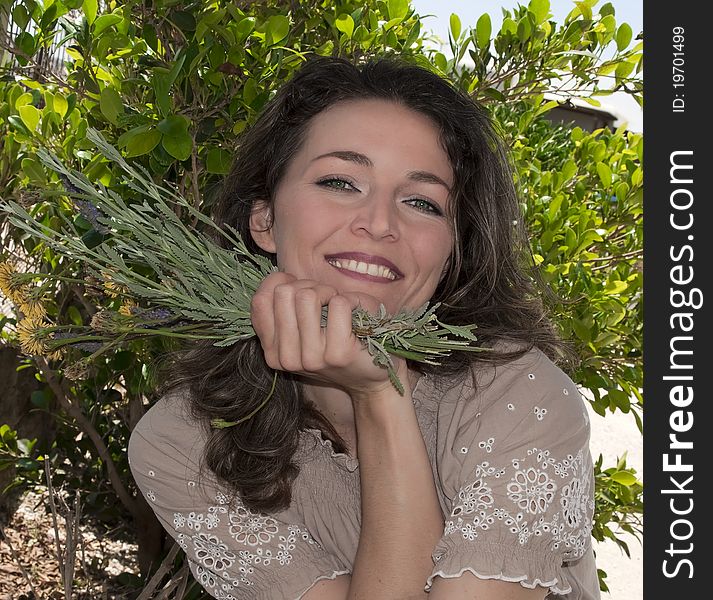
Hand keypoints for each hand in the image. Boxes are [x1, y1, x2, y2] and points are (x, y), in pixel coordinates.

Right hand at [250, 272, 406, 396]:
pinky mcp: (338, 353)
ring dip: (327, 291)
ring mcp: (312, 358)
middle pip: (284, 293)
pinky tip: (353, 316)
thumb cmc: (336, 343)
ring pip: (306, 296)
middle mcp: (287, 358)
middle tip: (324, 297)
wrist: (370, 378)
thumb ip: (281, 308)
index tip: (299, 287)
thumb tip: (279, 279)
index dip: (279, 282)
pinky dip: (349, 300)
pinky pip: (338, 304)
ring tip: (337, 305)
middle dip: (307, 285)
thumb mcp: (300, 333)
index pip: (259, 302)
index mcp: (273, 352)